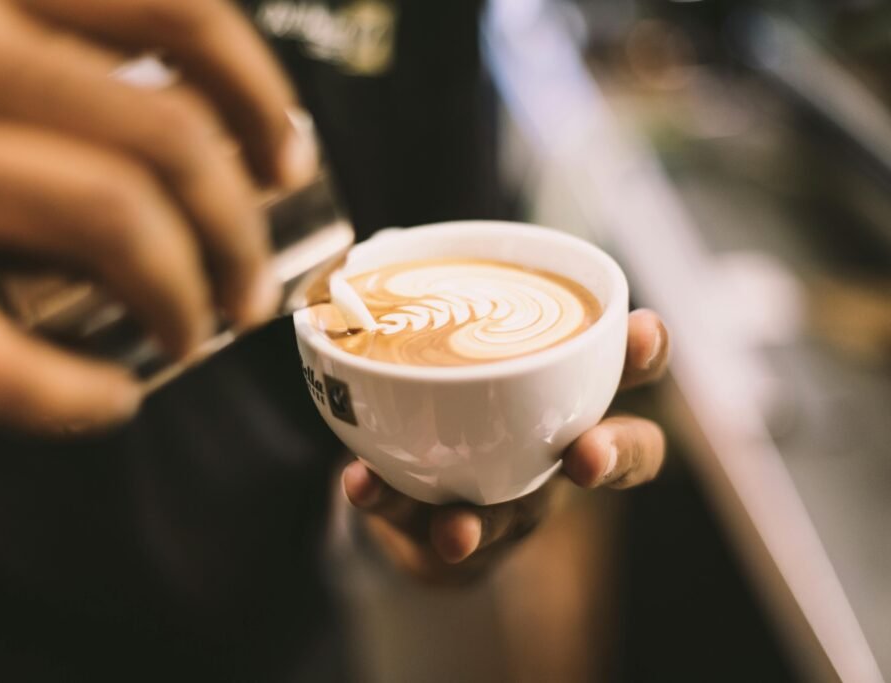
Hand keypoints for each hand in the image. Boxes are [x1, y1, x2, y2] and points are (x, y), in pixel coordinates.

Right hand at [0, 0, 315, 430]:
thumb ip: (37, 37)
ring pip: (115, 223)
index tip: (286, 158)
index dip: (258, 93)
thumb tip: (190, 119)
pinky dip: (76, 396)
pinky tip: (110, 404)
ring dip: (189, 294)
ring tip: (198, 331)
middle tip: (252, 282)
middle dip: (241, 227)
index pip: (178, 8)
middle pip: (169, 138)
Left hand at [342, 309, 669, 583]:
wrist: (412, 494)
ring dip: (483, 522)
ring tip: (456, 527)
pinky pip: (420, 527)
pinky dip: (388, 501)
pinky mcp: (452, 539)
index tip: (641, 328)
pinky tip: (362, 484)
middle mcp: (555, 452)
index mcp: (569, 393)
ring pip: (514, 518)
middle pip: (618, 457)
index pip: (627, 370)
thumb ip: (430, 300)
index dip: (645, 352)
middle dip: (613, 454)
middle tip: (586, 455)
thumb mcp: (452, 344)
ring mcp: (510, 505)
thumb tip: (381, 241)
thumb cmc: (451, 399)